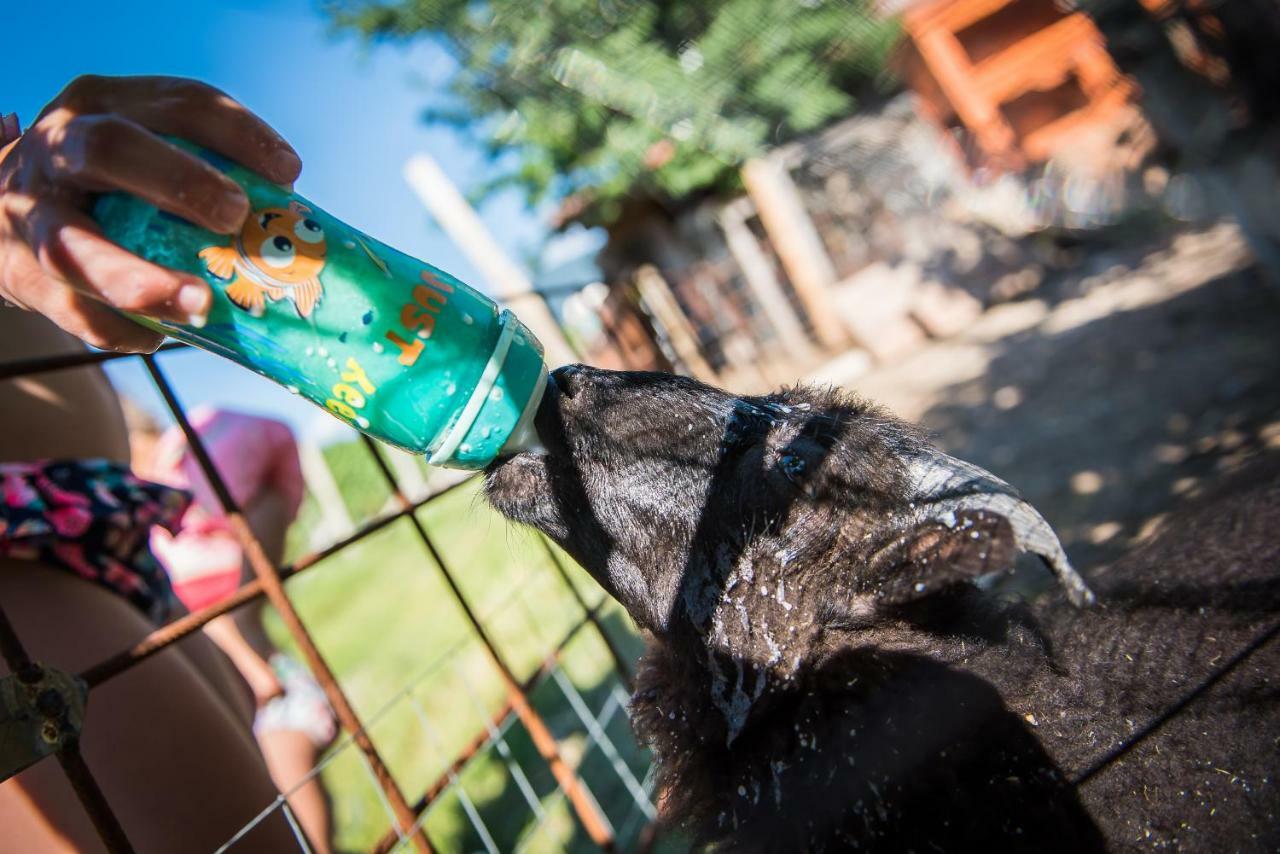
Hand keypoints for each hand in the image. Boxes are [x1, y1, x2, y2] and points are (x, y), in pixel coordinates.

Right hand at [0, 75, 301, 351]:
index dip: (238, 132)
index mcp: (106, 105)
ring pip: (75, 247)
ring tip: (200, 303)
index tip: (289, 172)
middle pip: (111, 150)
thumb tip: (290, 226)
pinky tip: (164, 335)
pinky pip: (74, 310)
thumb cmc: (103, 185)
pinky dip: (124, 328)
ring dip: (140, 282)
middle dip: (179, 182)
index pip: (180, 102)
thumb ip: (199, 172)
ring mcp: (29, 212)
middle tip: (236, 215)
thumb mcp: (141, 151)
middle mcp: (59, 146)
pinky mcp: (17, 273)